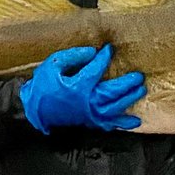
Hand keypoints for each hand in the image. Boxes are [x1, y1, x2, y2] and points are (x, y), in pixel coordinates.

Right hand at [18, 44, 145, 133]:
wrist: (34, 110)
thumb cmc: (42, 86)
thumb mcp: (52, 65)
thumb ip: (72, 56)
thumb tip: (92, 52)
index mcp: (78, 86)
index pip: (96, 69)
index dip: (105, 58)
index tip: (110, 49)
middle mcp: (87, 102)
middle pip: (113, 92)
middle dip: (127, 83)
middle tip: (138, 76)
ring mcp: (90, 114)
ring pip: (115, 108)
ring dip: (129, 99)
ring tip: (140, 90)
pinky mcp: (90, 122)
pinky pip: (110, 124)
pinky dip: (123, 123)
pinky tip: (135, 121)